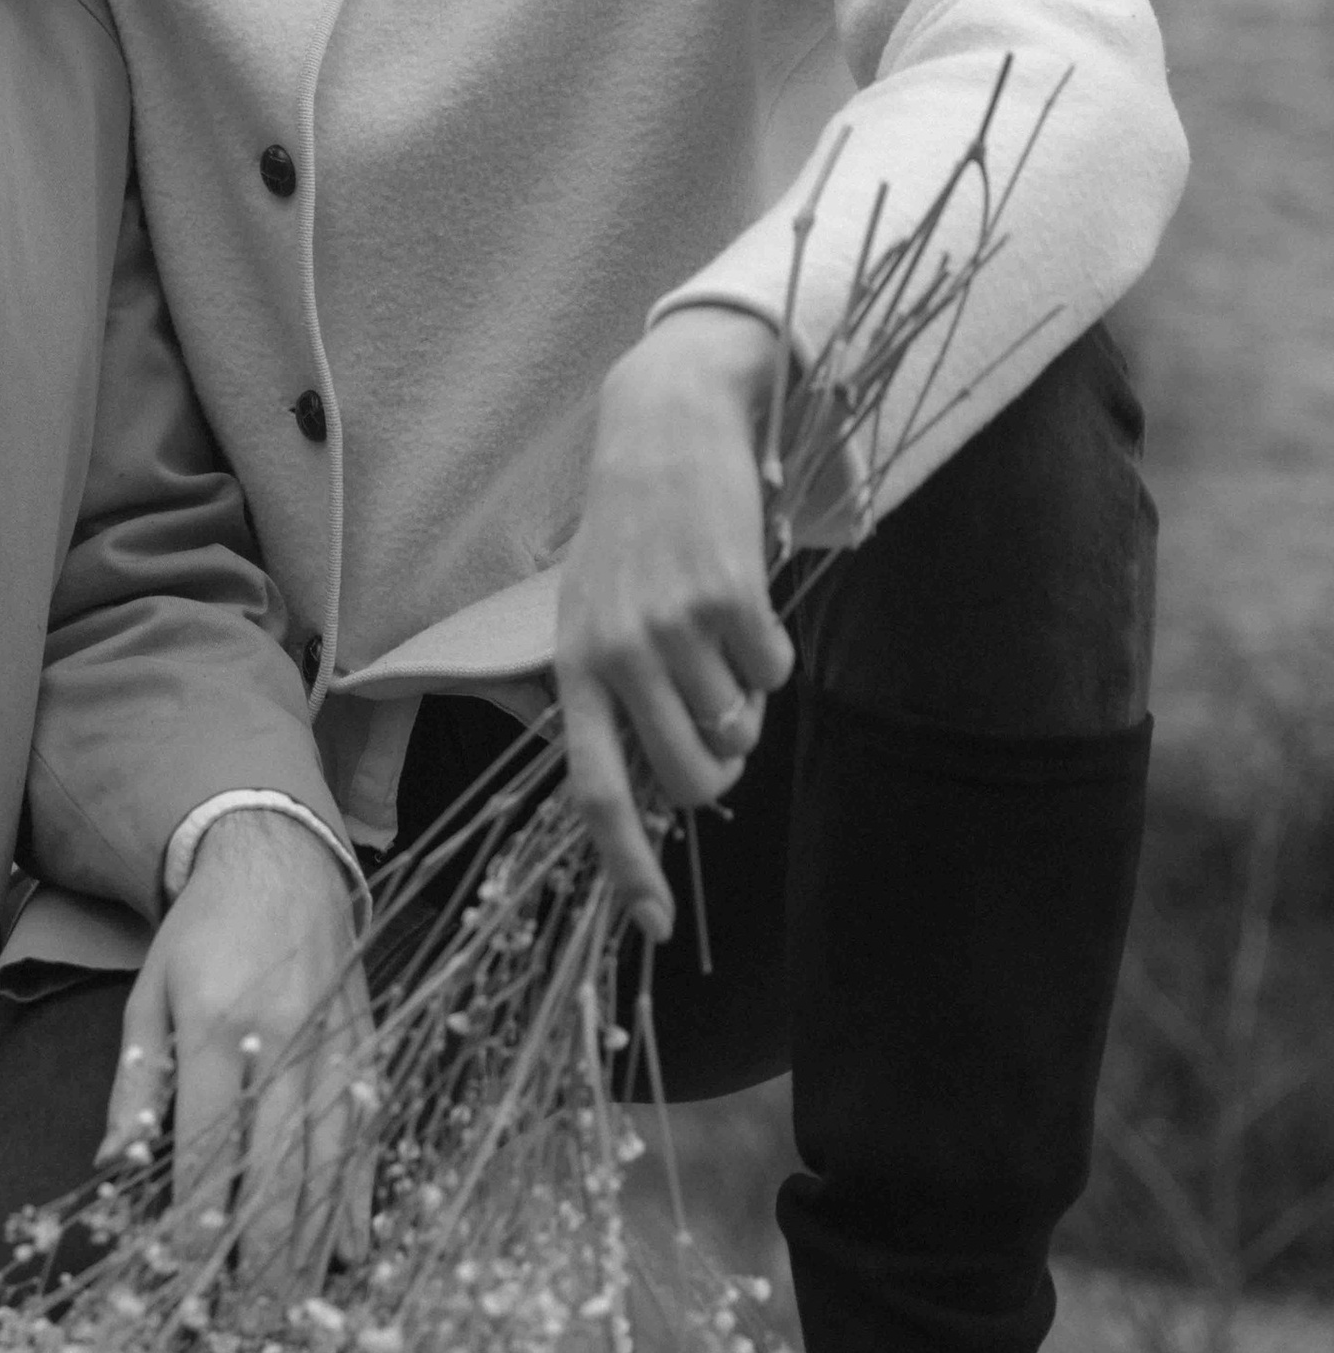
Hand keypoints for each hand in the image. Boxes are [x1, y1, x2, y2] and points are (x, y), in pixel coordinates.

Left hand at [101, 811, 372, 1291]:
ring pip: (328, 1162)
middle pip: (277, 1165)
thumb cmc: (201, 934)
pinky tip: (352, 1250)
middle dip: (263, 1253)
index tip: (186, 1279)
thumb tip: (111, 1164)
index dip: (199, 1216)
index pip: (210, 1142)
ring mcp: (335, 1046)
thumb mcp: (149, 994)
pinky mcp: (367, 1048)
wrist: (279, 859)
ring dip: (312, 1242)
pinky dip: (360, 1197)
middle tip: (250, 1326)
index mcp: (218, 1026)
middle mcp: (285, 1040)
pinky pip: (367, 1134)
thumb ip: (135, 1082)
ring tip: (297, 1310)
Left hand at [554, 307, 796, 941]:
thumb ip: (615, 697)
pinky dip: (774, 650)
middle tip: (719, 704)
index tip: (653, 926)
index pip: (597, 794)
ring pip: (743, 727)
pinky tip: (742, 598)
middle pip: (696, 779)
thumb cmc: (630, 533)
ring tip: (720, 633)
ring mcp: (673, 628)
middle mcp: (617, 656)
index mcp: (575, 671)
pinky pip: (779, 672)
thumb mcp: (591, 613)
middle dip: (724, 761)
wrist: (664, 425)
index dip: (626, 865)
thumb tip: (664, 789)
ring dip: (748, 697)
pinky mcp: (729, 596)